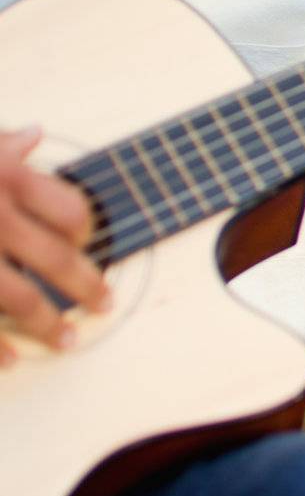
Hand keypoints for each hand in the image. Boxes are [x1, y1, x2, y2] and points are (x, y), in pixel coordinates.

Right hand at [0, 126, 108, 363]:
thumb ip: (0, 145)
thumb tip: (33, 134)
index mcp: (4, 177)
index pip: (68, 209)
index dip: (84, 229)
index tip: (88, 242)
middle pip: (57, 259)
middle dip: (85, 286)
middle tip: (103, 303)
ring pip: (23, 299)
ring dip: (49, 325)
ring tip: (65, 341)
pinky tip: (11, 361)